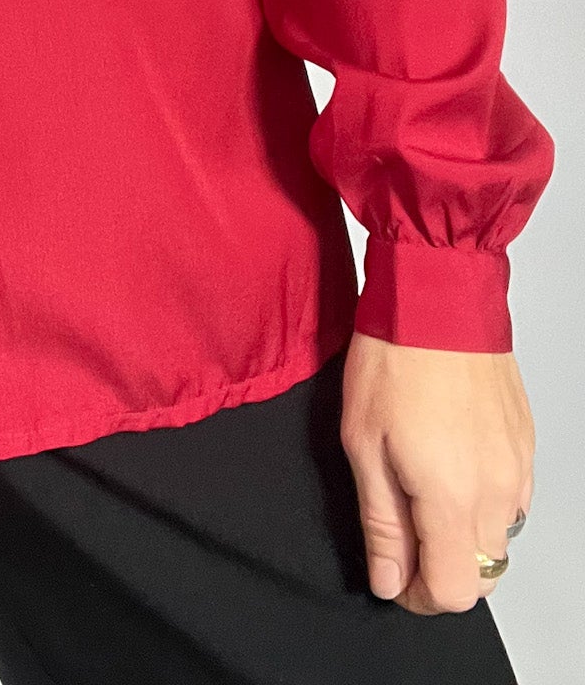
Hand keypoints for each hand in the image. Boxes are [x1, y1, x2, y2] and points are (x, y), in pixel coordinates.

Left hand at [340, 332, 533, 612]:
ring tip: (417, 490)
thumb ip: (381, 521)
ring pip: (500, 537)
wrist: (437, 293)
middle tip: (400, 536)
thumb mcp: (363, 442)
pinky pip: (512, 499)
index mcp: (454, 496)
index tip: (393, 577)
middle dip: (441, 570)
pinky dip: (482, 502)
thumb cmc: (394, 357)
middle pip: (482, 573)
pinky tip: (446, 465)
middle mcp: (498, 489)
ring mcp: (518, 466)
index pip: (454, 591)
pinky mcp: (525, 442)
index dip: (418, 596)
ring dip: (463, 536)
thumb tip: (389, 579)